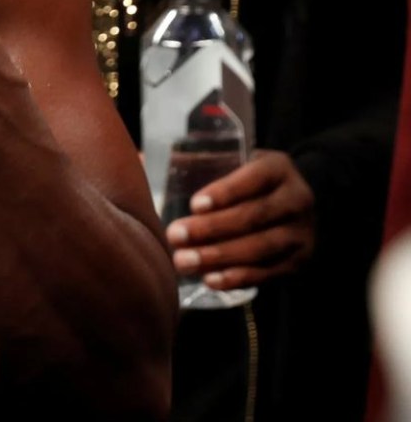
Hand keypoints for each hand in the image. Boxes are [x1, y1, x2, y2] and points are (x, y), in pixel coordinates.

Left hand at [165, 149, 314, 290]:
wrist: (291, 204)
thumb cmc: (243, 181)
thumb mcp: (232, 161)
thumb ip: (194, 162)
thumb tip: (134, 157)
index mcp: (277, 168)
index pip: (254, 178)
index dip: (225, 192)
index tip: (194, 204)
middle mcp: (297, 198)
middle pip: (254, 216)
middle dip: (211, 229)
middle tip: (174, 236)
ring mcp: (302, 232)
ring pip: (261, 247)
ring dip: (219, 257)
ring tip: (184, 262)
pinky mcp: (299, 260)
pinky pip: (269, 272)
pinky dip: (238, 278)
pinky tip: (210, 279)